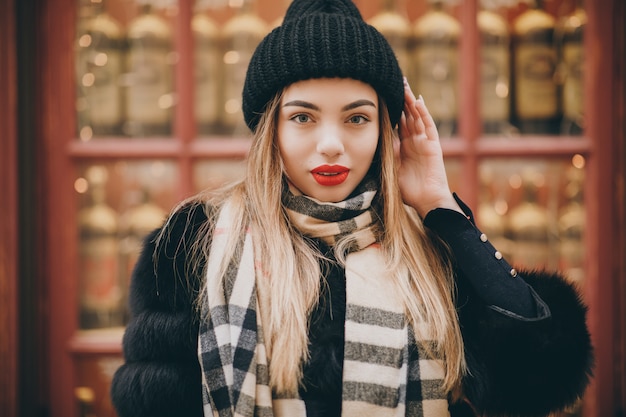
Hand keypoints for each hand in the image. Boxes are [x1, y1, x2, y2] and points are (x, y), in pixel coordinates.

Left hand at [395, 78, 462, 217]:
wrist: (426, 202)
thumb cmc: (408, 191)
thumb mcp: (389, 170)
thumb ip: (382, 157)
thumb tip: (365, 147)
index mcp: (403, 146)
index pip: (396, 123)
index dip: (390, 110)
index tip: (382, 95)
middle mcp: (414, 141)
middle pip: (407, 115)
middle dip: (401, 99)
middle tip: (394, 81)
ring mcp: (424, 142)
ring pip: (417, 116)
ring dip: (411, 101)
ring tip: (404, 85)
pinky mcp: (433, 146)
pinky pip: (428, 126)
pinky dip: (423, 113)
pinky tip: (418, 101)